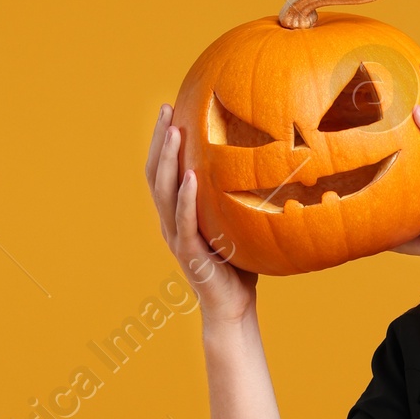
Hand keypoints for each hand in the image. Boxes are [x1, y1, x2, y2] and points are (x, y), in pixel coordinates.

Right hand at [144, 106, 257, 326]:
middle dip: (159, 140)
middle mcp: (170, 223)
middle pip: (155, 174)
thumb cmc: (240, 267)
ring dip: (168, 160)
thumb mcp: (236, 225)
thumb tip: (264, 165)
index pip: (163, 171)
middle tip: (166, 109)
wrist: (234, 309)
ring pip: (163, 192)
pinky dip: (186, 199)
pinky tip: (191, 177)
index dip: (162, 142)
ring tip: (174, 132)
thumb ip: (236, 199)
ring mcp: (176, 238)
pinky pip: (183, 221)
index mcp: (177, 215)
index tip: (170, 110)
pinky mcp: (188, 254)